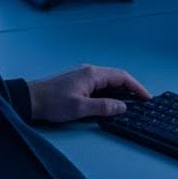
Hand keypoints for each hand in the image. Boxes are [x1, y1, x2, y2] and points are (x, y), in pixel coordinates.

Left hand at [26, 64, 150, 122]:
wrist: (30, 99)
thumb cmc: (51, 102)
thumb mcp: (80, 108)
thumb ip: (103, 107)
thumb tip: (121, 107)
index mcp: (92, 74)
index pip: (122, 77)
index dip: (137, 87)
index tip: (147, 97)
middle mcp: (89, 71)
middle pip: (117, 77)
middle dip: (132, 88)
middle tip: (142, 100)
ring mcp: (83, 75)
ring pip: (109, 80)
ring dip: (121, 89)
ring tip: (131, 102)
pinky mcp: (78, 81)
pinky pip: (100, 83)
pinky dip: (111, 91)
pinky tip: (111, 100)